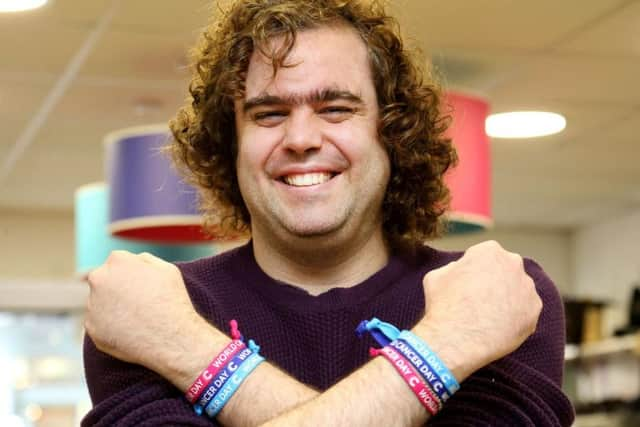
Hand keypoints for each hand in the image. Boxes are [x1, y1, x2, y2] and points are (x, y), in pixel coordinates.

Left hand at [85, 251, 210, 374]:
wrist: (170, 338)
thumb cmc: (172, 301)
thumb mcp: (167, 269)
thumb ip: (145, 260)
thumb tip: (133, 261)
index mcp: (117, 261)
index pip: (117, 262)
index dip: (131, 275)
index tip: (141, 287)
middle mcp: (99, 279)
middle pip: (104, 280)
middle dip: (116, 289)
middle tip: (137, 303)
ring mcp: (93, 304)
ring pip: (100, 303)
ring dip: (113, 308)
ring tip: (137, 319)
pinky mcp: (91, 328)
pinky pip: (99, 324)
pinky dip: (111, 327)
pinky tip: (130, 331)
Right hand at [415, 240, 541, 380]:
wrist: (457, 339)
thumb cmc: (444, 305)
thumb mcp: (436, 275)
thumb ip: (453, 267)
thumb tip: (460, 269)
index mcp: (489, 251)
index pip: (486, 256)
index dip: (476, 271)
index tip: (469, 284)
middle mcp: (513, 263)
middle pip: (506, 270)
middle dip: (496, 281)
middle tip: (481, 300)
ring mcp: (527, 287)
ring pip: (518, 290)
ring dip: (508, 298)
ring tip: (489, 316)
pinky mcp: (534, 309)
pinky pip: (526, 310)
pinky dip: (515, 317)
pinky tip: (498, 326)